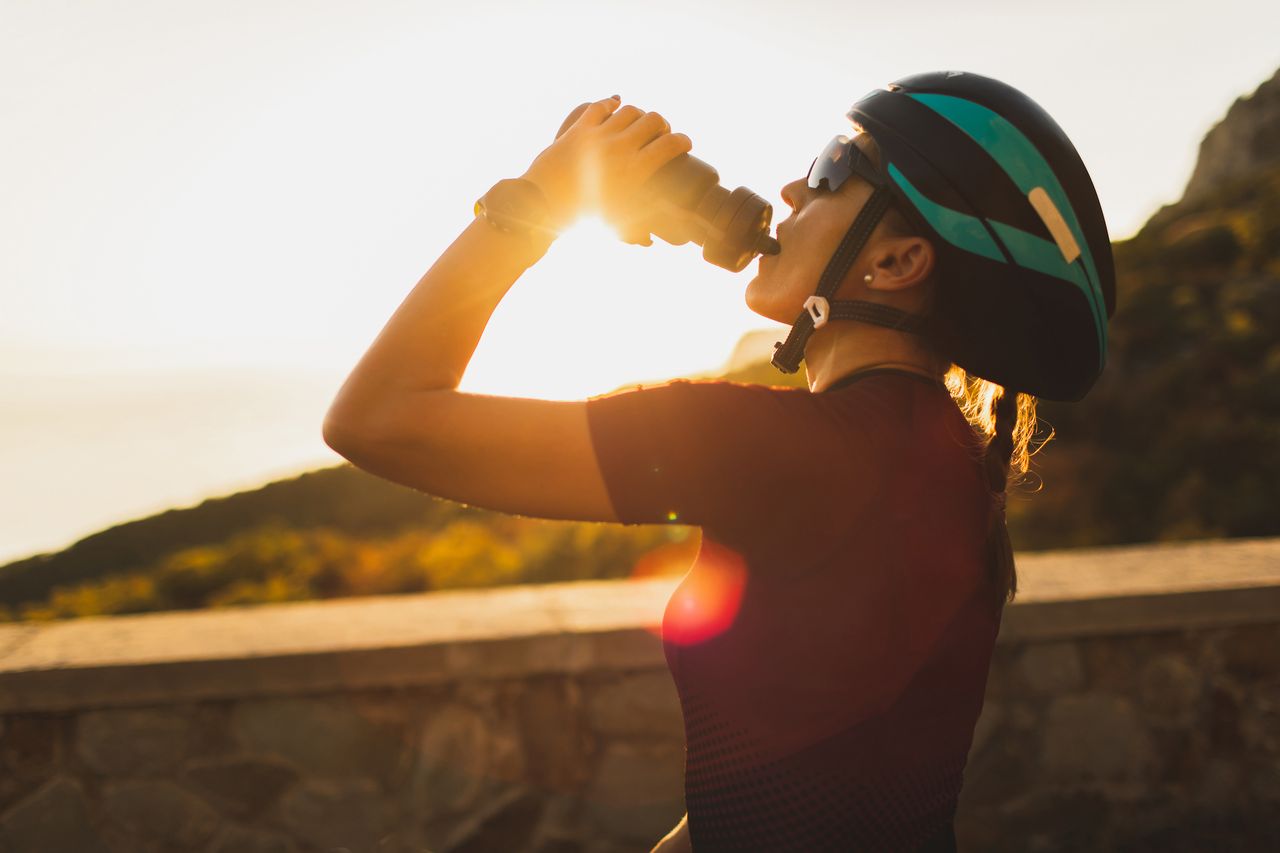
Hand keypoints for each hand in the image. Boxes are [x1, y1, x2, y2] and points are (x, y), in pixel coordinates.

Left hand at [520, 95, 692, 244]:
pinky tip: (614, 109)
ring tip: (639, 122)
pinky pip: (600, 107)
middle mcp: (620, 148)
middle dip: (663, 124)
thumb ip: (635, 233)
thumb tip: (649, 241)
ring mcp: (599, 135)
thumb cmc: (582, 220)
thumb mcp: (614, 226)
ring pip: (629, 110)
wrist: (544, 205)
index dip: (683, 141)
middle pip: (654, 120)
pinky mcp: (579, 129)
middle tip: (662, 132)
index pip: (671, 145)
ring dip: (638, 114)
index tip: (685, 143)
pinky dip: (610, 105)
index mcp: (635, 171)